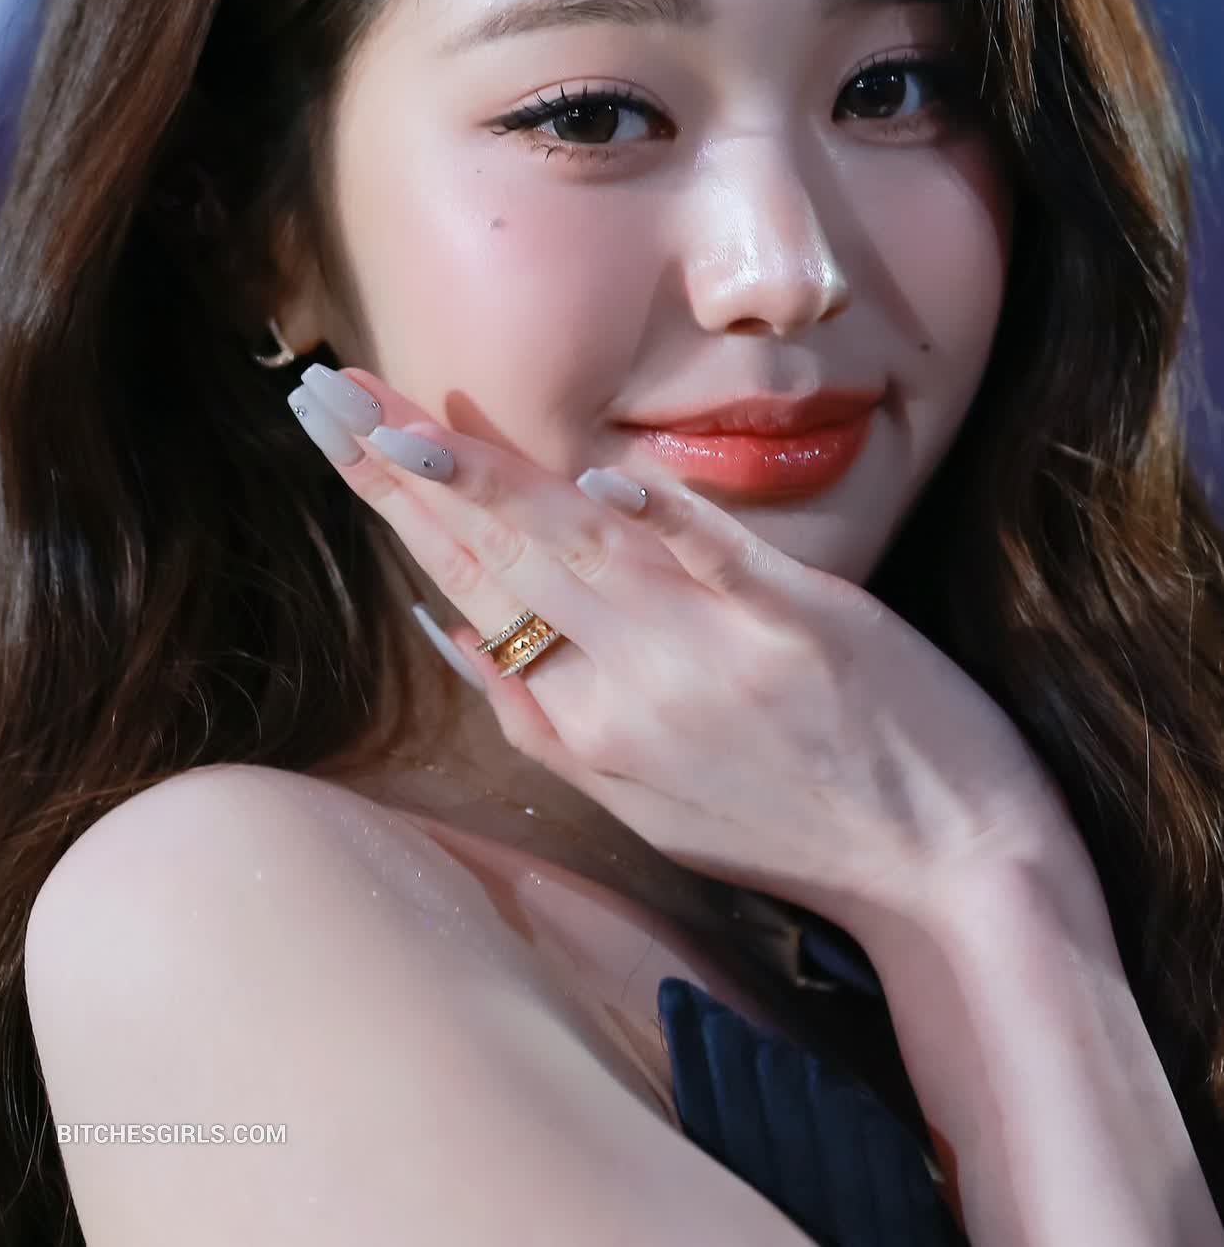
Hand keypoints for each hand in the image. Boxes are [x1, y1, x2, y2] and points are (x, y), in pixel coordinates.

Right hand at [290, 364, 1082, 938]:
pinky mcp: (801, 625)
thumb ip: (536, 712)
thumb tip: (444, 624)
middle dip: (401, 469)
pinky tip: (597, 477)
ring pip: (578, 549)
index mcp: (580, 723)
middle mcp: (625, 687)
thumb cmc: (793, 829)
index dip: (393, 502)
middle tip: (323, 394)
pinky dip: (661, 519)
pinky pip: (720, 561)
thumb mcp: (638, 798)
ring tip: (400, 424)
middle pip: (498, 556)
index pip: (465, 584)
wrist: (949, 877)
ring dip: (485, 483)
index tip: (334, 428)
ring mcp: (710, 653)